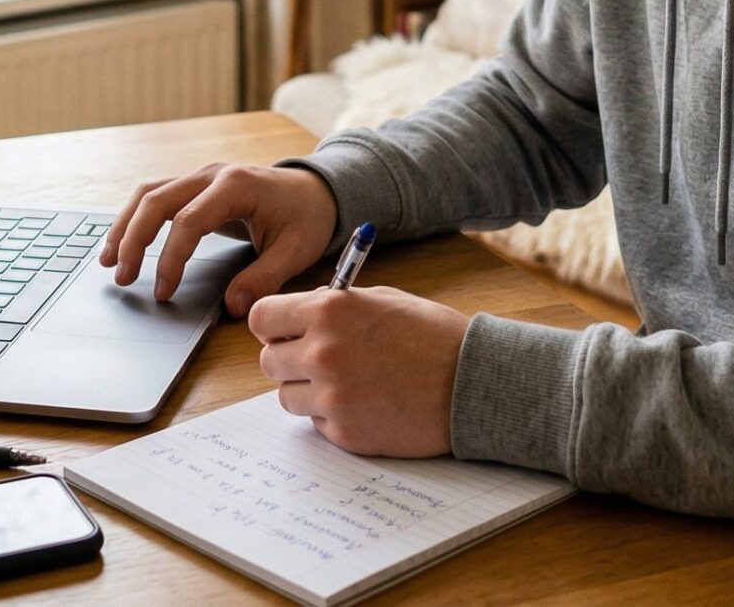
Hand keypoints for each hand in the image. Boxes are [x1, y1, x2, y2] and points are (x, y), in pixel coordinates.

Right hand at [100, 162, 338, 314]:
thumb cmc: (306, 217)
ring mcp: (200, 176)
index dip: (171, 257)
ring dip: (125, 226)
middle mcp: (211, 174)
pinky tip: (121, 244)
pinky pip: (155, 197)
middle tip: (122, 278)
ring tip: (107, 262)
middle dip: (133, 239)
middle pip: (156, 200)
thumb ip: (264, 278)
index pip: (188, 220)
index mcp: (236, 186)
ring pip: (148, 194)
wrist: (316, 190)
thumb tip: (234, 306)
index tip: (163, 291)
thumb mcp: (296, 250)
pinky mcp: (195, 186)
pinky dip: (134, 219)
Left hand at [250, 286, 467, 456]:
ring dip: (307, 390)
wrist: (473, 385)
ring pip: (287, 396)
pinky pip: (316, 423)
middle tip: (318, 360)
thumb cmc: (433, 336)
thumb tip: (299, 316)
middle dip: (288, 359)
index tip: (284, 330)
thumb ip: (334, 306)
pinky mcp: (344, 434)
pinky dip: (333, 415)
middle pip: (268, 361)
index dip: (273, 325)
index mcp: (328, 312)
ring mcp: (331, 398)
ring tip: (347, 382)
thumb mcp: (381, 300)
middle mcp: (322, 354)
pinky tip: (366, 402)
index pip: (260, 318)